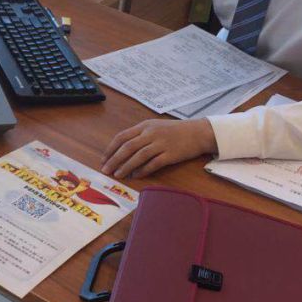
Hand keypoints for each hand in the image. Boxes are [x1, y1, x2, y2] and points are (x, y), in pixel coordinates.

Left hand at [101, 119, 216, 178]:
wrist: (198, 132)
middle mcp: (151, 133)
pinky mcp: (170, 154)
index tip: (104, 159)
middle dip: (114, 160)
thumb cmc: (175, 131)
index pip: (122, 136)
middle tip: (106, 170)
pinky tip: (136, 176)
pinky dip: (143, 170)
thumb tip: (122, 150)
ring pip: (138, 156)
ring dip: (126, 166)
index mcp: (145, 126)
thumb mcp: (155, 127)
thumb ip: (140, 135)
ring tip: (118, 175)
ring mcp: (161, 144)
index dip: (111, 149)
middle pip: (128, 147)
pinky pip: (153, 164)